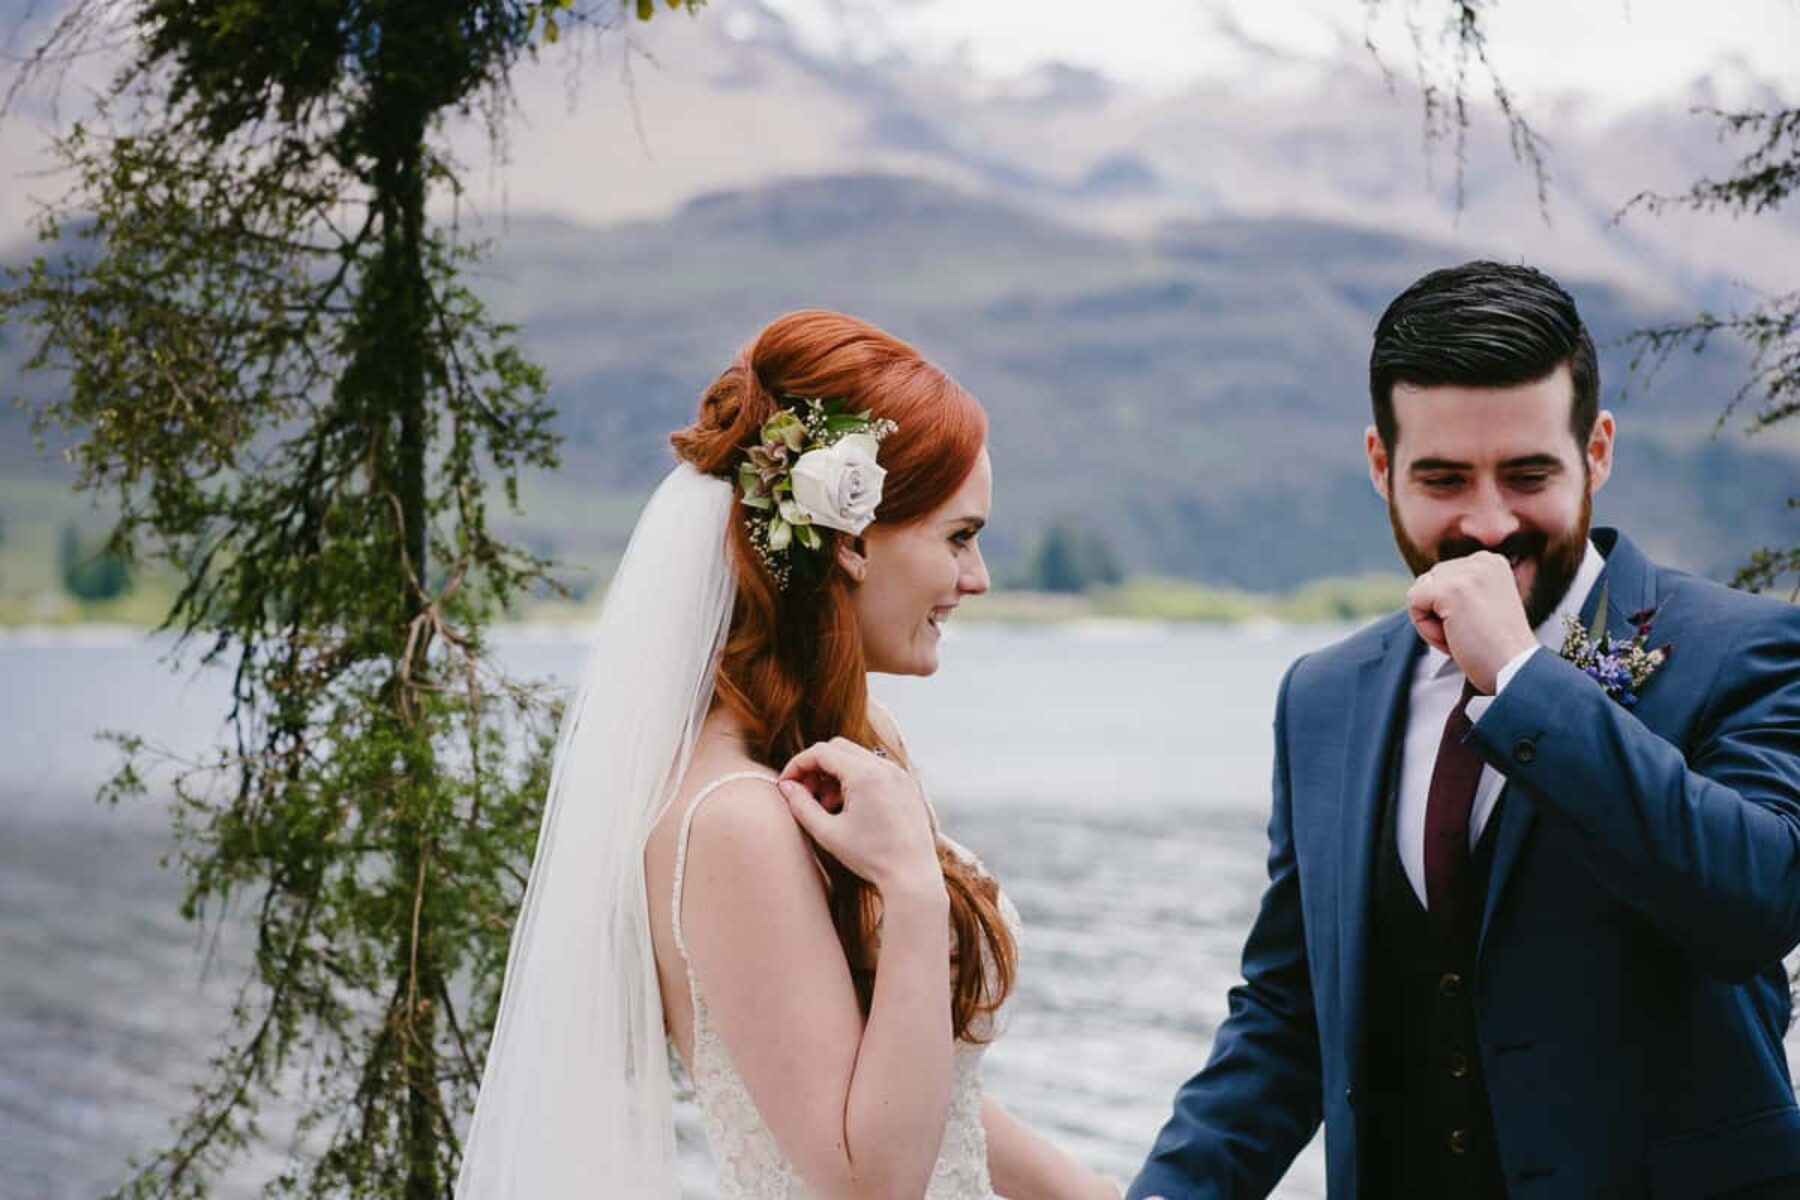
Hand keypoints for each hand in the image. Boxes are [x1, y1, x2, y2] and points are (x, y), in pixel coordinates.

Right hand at [778, 738, 940, 895]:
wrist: (912, 876)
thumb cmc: (871, 858)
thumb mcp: (827, 833)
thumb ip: (801, 805)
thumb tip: (786, 785)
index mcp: (866, 775)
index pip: (821, 752)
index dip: (797, 765)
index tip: (786, 784)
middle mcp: (885, 767)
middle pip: (838, 748)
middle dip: (816, 766)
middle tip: (806, 794)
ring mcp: (899, 774)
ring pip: (856, 756)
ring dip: (835, 772)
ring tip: (828, 805)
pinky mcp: (906, 784)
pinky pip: (874, 767)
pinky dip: (855, 778)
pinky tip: (850, 807)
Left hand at [1406, 551, 1537, 692]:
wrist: (1516, 670)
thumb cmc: (1498, 650)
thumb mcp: (1483, 607)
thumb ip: (1460, 590)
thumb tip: (1425, 583)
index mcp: (1491, 562)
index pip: (1442, 577)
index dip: (1449, 609)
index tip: (1477, 626)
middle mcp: (1482, 560)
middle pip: (1428, 582)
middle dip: (1439, 614)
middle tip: (1470, 634)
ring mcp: (1467, 573)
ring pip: (1419, 593)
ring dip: (1432, 623)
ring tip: (1462, 636)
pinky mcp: (1450, 590)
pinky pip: (1414, 603)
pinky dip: (1426, 629)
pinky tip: (1453, 638)